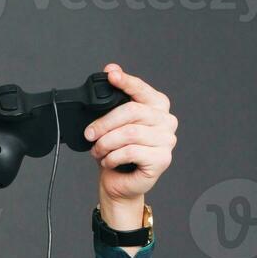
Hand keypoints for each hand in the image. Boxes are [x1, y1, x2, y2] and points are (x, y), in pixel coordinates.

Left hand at [86, 63, 176, 205]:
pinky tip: (109, 161)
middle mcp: (166, 121)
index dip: (125, 81)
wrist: (120, 185)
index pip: (141, 89)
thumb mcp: (112, 126)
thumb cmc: (117, 154)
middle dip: (104, 123)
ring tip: (98, 151)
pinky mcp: (162, 159)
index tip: (110, 74)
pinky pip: (132, 152)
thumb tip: (110, 72)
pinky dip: (113, 157)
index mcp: (157, 107)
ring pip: (130, 133)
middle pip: (132, 111)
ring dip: (106, 143)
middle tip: (89, 134)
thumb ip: (114, 102)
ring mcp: (167, 140)